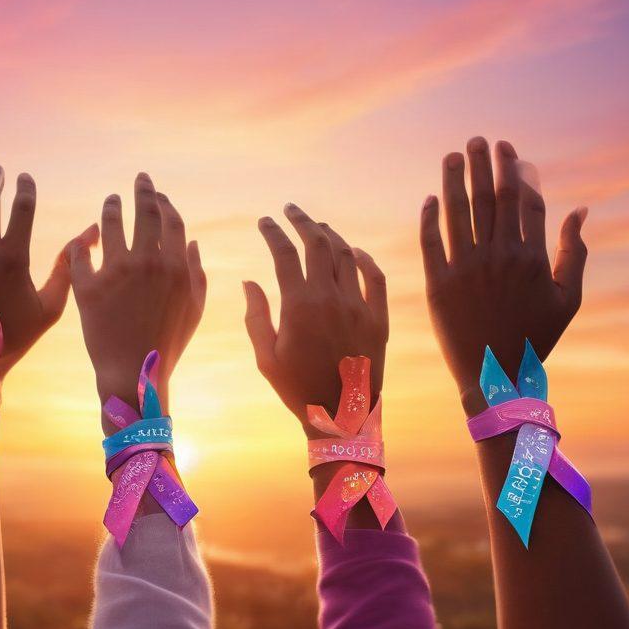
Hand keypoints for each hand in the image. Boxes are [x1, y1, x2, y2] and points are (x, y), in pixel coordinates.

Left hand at [67, 173, 206, 413]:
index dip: (165, 202)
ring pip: (109, 224)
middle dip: (142, 190)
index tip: (158, 194)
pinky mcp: (87, 288)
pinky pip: (80, 255)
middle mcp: (146, 262)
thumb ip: (197, 273)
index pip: (171, 220)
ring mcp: (115, 273)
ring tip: (110, 202)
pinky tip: (82, 239)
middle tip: (139, 179)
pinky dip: (81, 245)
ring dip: (110, 207)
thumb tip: (193, 242)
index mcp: (174, 266)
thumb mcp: (193, 310)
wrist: (134, 375)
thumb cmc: (166, 345)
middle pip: (144, 212)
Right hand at [244, 203, 387, 430]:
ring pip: (346, 255)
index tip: (264, 221)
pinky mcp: (378, 318)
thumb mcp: (266, 358)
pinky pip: (375, 277)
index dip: (272, 231)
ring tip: (317, 228)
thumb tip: (249, 281)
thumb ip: (256, 316)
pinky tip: (354, 252)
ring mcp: (358, 306)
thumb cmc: (298, 390)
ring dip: (330, 236)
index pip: (283, 253)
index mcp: (299, 305)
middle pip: (317, 243)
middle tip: (291, 210)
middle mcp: (331, 298)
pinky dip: (364, 259)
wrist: (343, 418)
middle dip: (302, 221)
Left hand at [420, 137, 587, 414]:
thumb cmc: (534, 337)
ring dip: (456, 179)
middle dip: (485, 165)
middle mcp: (499, 258)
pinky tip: (430, 197)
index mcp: (531, 258)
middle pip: (493, 198)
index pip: (526, 201)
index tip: (509, 152)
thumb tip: (581, 210)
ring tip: (453, 155)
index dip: (517, 172)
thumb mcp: (568, 298)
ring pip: (460, 213)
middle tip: (478, 140)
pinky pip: (431, 242)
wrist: (495, 376)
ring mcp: (466, 271)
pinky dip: (430, 218)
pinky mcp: (438, 286)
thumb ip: (575, 252)